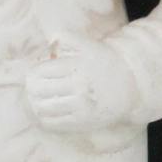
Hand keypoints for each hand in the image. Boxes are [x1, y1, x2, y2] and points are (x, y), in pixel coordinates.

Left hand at [24, 33, 139, 135]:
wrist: (130, 86)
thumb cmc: (104, 62)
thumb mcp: (88, 44)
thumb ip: (66, 38)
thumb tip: (49, 44)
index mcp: (77, 66)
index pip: (38, 73)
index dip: (33, 73)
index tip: (38, 74)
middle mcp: (79, 87)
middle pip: (37, 91)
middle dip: (32, 88)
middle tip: (36, 87)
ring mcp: (80, 107)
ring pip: (41, 109)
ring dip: (35, 103)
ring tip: (39, 99)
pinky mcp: (82, 122)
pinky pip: (53, 123)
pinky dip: (44, 117)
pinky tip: (48, 110)